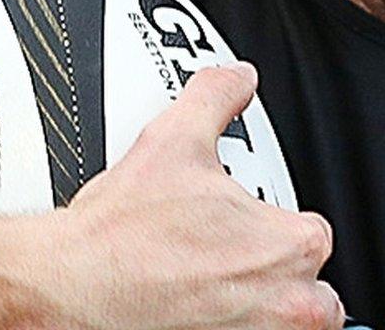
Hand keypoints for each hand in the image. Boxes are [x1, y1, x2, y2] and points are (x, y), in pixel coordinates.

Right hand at [29, 63, 342, 329]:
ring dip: (256, 307)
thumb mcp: (175, 138)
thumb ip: (217, 97)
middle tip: (220, 256)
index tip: (237, 223)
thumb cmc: (122, 235)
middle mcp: (289, 307)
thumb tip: (236, 79)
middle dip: (271, 273)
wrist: (71, 288)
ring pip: (284, 326)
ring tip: (207, 285)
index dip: (271, 223)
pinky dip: (227, 328)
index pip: (313, 234)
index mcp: (292, 248)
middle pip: (309, 291)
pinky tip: (192, 310)